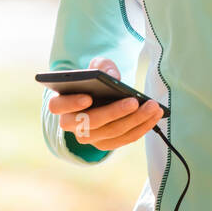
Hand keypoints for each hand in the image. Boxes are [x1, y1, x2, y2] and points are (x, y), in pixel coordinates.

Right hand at [45, 57, 162, 150]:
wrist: (99, 95)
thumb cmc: (95, 79)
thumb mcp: (97, 66)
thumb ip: (103, 66)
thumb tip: (113, 77)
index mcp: (61, 102)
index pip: (57, 106)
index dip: (71, 103)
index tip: (88, 97)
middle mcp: (70, 124)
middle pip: (90, 123)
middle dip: (114, 112)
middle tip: (134, 101)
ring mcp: (87, 137)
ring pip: (111, 133)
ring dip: (134, 121)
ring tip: (153, 107)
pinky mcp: (104, 144)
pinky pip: (123, 139)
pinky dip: (141, 128)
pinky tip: (154, 116)